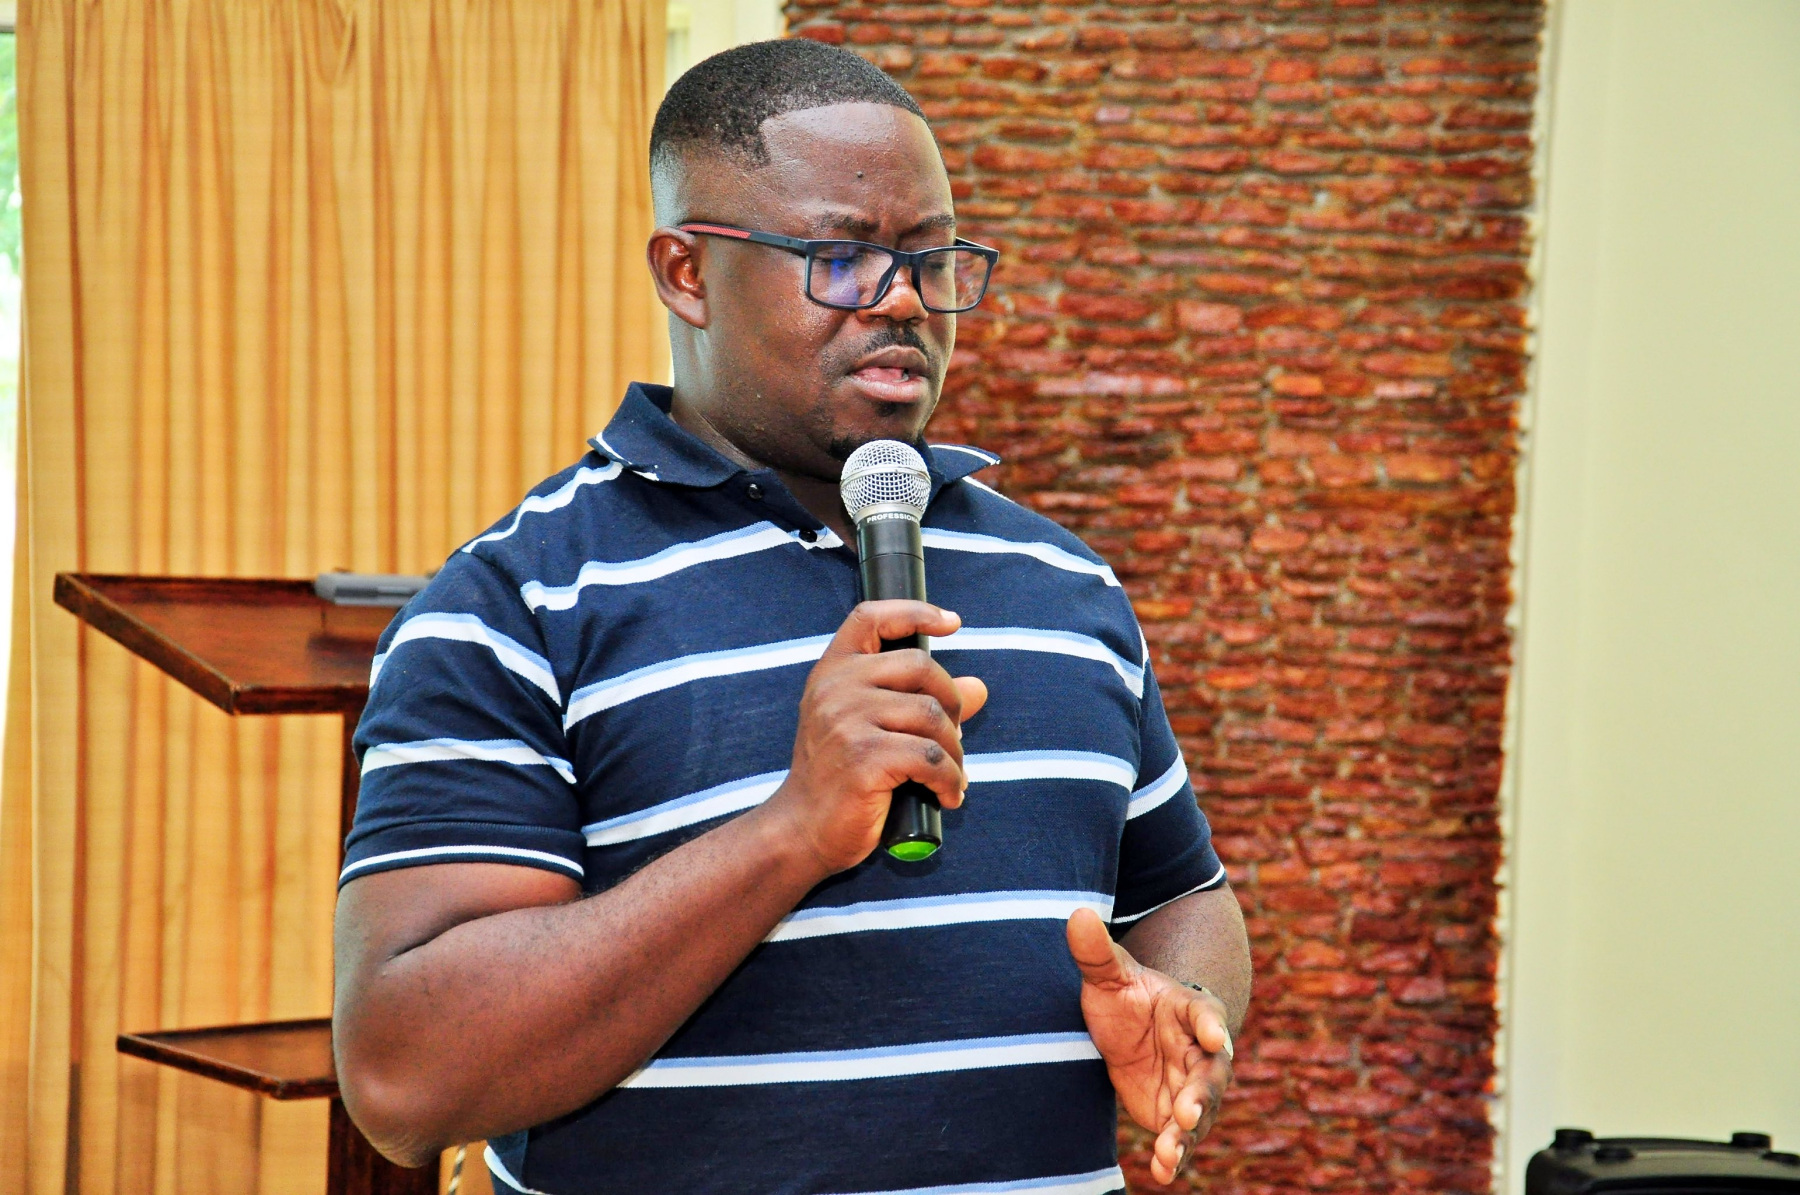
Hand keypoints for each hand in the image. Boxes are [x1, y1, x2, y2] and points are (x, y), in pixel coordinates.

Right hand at [766, 600, 988, 874]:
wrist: (802, 829)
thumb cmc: (839, 777)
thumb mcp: (871, 728)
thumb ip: (920, 702)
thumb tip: (979, 688)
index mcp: (832, 672)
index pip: (870, 618)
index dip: (914, 612)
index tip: (952, 623)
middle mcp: (836, 688)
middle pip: (921, 667)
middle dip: (952, 703)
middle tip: (955, 738)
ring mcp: (847, 721)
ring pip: (932, 716)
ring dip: (955, 751)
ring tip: (952, 776)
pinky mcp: (864, 758)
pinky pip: (931, 758)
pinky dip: (950, 779)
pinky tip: (948, 796)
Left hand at [1067, 907, 1233, 1184]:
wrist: (1134, 1030)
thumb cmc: (1128, 996)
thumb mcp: (1110, 975)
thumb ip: (1096, 952)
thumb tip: (1076, 913)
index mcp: (1191, 1009)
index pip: (1207, 1014)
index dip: (1212, 1024)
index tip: (1214, 1034)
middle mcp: (1200, 1051)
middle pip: (1211, 1073)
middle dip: (1203, 1093)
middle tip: (1187, 1110)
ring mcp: (1190, 1086)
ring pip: (1199, 1112)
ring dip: (1188, 1132)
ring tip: (1171, 1151)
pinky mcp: (1172, 1114)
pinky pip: (1178, 1138)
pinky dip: (1172, 1156)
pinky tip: (1161, 1173)